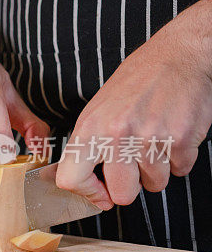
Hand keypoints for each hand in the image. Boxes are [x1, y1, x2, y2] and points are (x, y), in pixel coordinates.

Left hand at [56, 0, 211, 208]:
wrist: (177, 56)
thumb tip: (84, 183)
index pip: (71, 179)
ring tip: (155, 140)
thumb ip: (89, 146)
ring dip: (157, 169)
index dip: (88, 193)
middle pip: (122, 194)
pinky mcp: (181, 139)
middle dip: (131, 185)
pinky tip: (173, 134)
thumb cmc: (137, 82)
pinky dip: (179, 158)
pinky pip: (180, 170)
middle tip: (134, 165)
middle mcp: (116, 134)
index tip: (100, 195)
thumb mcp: (97, 110)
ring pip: (155, 184)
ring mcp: (150, 138)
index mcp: (90, 127)